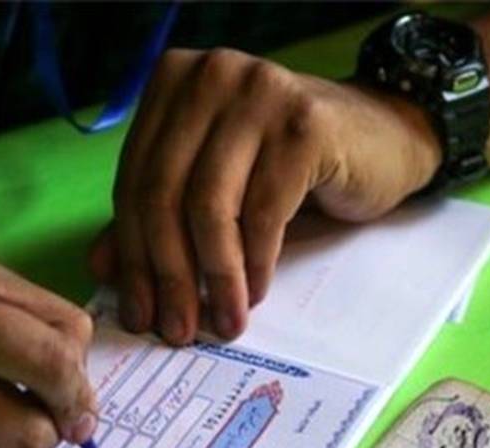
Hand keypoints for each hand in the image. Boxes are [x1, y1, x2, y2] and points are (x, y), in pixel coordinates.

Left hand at [90, 47, 440, 343]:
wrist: (386, 141)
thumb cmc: (295, 166)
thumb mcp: (219, 189)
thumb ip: (160, 217)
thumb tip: (104, 269)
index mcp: (174, 82)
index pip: (135, 181)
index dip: (132, 258)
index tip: (138, 315)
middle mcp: (210, 76)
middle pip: (165, 193)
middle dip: (168, 275)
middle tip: (177, 330)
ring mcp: (258, 93)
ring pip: (210, 206)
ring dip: (213, 278)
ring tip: (221, 322)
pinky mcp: (304, 124)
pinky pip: (263, 211)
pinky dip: (254, 262)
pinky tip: (254, 293)